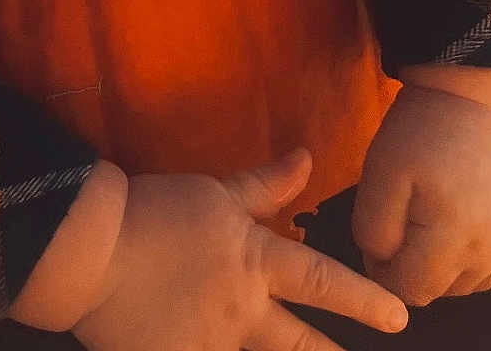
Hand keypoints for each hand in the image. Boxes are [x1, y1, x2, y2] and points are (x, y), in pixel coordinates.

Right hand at [71, 147, 408, 350]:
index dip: (364, 299)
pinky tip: (214, 350)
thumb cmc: (155, 211)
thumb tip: (306, 158)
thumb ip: (264, 186)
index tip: (399, 316)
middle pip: (302, 344)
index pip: (322, 282)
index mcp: (252, 262)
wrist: (91, 249)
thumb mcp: (214, 192)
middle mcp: (242, 311)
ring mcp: (212, 344)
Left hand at [352, 81, 490, 305]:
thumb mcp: (380, 171)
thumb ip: (373, 229)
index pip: (410, 289)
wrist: (479, 96)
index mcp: (455, 230)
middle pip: (439, 292)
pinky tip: (456, 219)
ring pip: (466, 285)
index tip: (377, 237)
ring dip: (441, 265)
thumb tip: (380, 269)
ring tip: (430, 216)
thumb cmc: (421, 130)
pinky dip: (468, 256)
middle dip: (412, 268)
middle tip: (402, 221)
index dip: (383, 270)